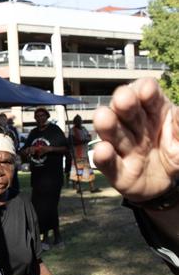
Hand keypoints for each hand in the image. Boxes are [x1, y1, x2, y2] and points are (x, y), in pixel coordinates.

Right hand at [92, 78, 178, 202]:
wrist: (169, 185)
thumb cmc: (176, 152)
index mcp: (156, 112)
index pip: (148, 94)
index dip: (145, 90)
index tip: (147, 90)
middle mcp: (136, 127)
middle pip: (127, 110)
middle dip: (124, 103)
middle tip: (123, 99)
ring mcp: (125, 148)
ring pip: (113, 134)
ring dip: (107, 125)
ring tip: (103, 117)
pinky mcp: (118, 172)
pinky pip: (109, 164)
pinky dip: (104, 157)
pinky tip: (103, 150)